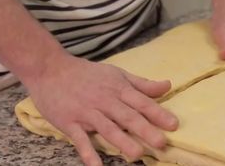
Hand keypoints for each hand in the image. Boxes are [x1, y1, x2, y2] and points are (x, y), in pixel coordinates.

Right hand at [24, 54, 177, 165]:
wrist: (51, 69)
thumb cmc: (87, 73)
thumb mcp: (117, 74)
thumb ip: (142, 84)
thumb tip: (168, 85)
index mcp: (118, 89)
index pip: (141, 102)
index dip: (158, 113)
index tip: (173, 125)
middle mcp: (105, 101)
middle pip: (127, 116)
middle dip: (145, 130)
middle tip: (161, 143)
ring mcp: (87, 112)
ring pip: (107, 128)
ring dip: (121, 141)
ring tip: (136, 154)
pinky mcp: (69, 122)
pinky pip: (80, 139)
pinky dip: (88, 153)